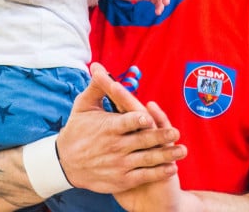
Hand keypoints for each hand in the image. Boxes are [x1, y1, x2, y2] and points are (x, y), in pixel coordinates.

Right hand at [56, 63, 184, 193]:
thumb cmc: (77, 130)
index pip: (125, 122)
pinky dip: (158, 172)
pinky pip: (144, 176)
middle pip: (141, 141)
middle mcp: (114, 147)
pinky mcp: (121, 180)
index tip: (149, 118)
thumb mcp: (83, 107)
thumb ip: (97, 88)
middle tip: (175, 132)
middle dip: (160, 137)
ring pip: (147, 160)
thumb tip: (100, 68)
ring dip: (166, 155)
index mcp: (107, 127)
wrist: (66, 163)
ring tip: (182, 150)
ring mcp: (119, 164)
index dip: (137, 120)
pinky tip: (171, 167)